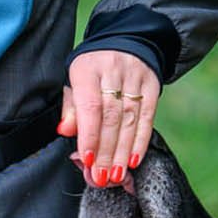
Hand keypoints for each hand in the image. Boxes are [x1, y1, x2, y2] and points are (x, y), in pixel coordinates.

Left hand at [57, 50, 159, 187]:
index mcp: (87, 69)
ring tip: (116, 175)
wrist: (124, 40)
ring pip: (130, 119)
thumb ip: (70, 107)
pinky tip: (134, 160)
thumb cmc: (92, 69)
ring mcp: (135, 77)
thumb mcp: (74, 80)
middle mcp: (113, 71)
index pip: (90, 106)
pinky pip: (148, 116)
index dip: (89, 135)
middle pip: (110, 117)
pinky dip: (141, 140)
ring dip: (122, 151)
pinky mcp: (152, 84)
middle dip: (105, 151)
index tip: (86, 160)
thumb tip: (65, 131)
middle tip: (101, 177)